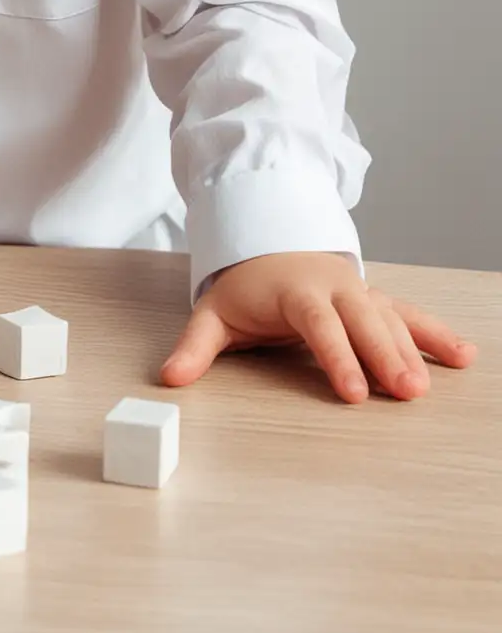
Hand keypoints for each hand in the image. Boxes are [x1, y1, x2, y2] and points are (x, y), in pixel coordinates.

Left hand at [160, 251, 477, 402]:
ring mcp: (357, 290)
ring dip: (413, 350)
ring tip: (428, 388)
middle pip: (363, 321)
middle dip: (385, 356)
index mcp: (295, 290)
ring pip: (390, 318)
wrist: (266, 238)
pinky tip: (463, 356)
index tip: (353, 393)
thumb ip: (195, 347)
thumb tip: (169, 378)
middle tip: (406, 394)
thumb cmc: (244, 286)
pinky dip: (435, 333)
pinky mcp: (373, 297)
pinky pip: (408, 313)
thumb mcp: (213, 312)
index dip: (337, 357)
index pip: (318, 325)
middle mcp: (332, 287)